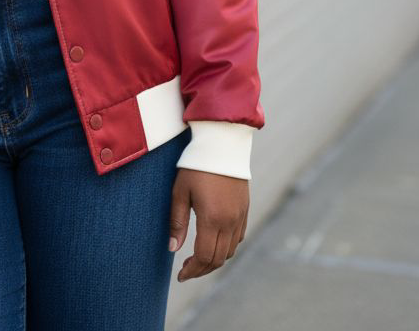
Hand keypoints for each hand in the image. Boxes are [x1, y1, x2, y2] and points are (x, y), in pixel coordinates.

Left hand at [169, 167, 248, 281]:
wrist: (222, 143)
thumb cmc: (195, 164)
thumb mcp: (180, 191)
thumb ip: (177, 221)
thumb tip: (173, 249)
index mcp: (212, 218)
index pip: (204, 256)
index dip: (192, 270)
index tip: (180, 276)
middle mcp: (230, 221)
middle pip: (218, 259)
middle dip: (201, 270)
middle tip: (186, 271)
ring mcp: (240, 216)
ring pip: (229, 251)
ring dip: (214, 260)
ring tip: (197, 259)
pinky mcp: (245, 210)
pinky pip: (238, 238)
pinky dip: (225, 247)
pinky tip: (212, 243)